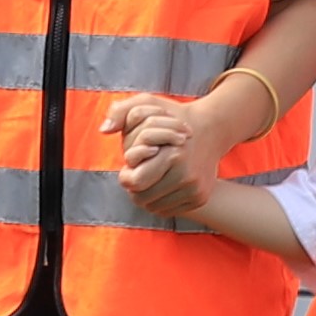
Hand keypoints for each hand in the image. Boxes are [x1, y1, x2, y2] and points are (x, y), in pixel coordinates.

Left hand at [108, 95, 217, 223]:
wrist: (212, 129)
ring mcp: (195, 189)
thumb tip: (103, 129)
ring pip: (154, 207)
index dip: (127, 177)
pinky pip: (169, 211)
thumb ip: (121, 113)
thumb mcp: (147, 104)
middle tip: (137, 175)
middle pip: (142, 199)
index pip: (135, 182)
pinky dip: (161, 201)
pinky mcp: (200, 198)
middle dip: (135, 189)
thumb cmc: (174, 116)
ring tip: (149, 179)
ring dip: (147, 196)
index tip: (130, 168)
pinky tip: (162, 185)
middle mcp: (186, 175)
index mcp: (173, 155)